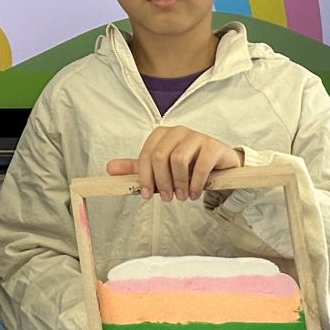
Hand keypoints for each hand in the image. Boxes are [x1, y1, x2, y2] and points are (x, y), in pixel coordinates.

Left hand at [108, 127, 241, 200]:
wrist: (219, 165)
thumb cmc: (187, 167)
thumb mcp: (160, 169)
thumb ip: (137, 169)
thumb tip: (110, 169)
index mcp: (161, 135)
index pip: (146, 154)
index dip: (144, 177)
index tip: (148, 195)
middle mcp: (178, 131)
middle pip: (160, 156)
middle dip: (162, 181)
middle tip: (168, 198)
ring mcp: (197, 136)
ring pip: (178, 159)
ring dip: (179, 183)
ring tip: (182, 196)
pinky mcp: (214, 146)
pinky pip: (200, 165)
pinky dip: (195, 184)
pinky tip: (195, 193)